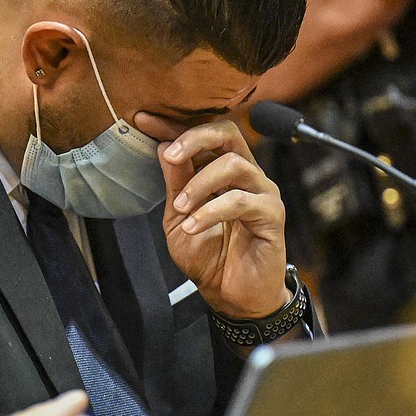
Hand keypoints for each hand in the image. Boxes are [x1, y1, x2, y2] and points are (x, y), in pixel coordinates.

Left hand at [157, 119, 290, 318]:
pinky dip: (211, 211)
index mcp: (222, 171)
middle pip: (227, 132)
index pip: (202, 135)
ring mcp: (262, 192)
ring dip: (200, 183)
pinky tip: (193, 225)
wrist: (229, 296)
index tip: (143, 119)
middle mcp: (246, 175)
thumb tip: (165, 147)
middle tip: (171, 155)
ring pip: (234, 164)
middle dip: (195, 138)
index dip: (173, 125)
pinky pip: (241, 201)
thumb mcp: (178, 218)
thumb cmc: (208, 258)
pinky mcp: (272, 215)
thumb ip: (175, 184)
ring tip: (180, 209)